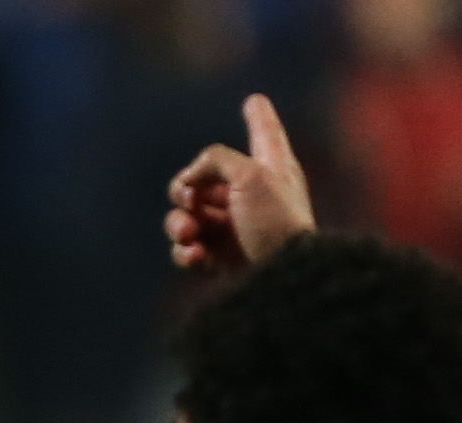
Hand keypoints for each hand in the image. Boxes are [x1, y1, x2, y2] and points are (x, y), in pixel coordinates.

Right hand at [166, 94, 313, 278]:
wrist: (283, 281)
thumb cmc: (275, 222)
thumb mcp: (250, 173)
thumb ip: (215, 159)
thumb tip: (190, 180)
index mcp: (270, 168)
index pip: (265, 133)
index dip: (259, 116)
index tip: (254, 101)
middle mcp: (252, 196)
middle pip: (203, 181)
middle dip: (184, 190)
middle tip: (189, 200)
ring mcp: (234, 230)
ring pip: (187, 218)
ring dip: (178, 223)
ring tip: (188, 233)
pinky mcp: (220, 262)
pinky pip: (188, 250)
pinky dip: (184, 252)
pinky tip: (193, 255)